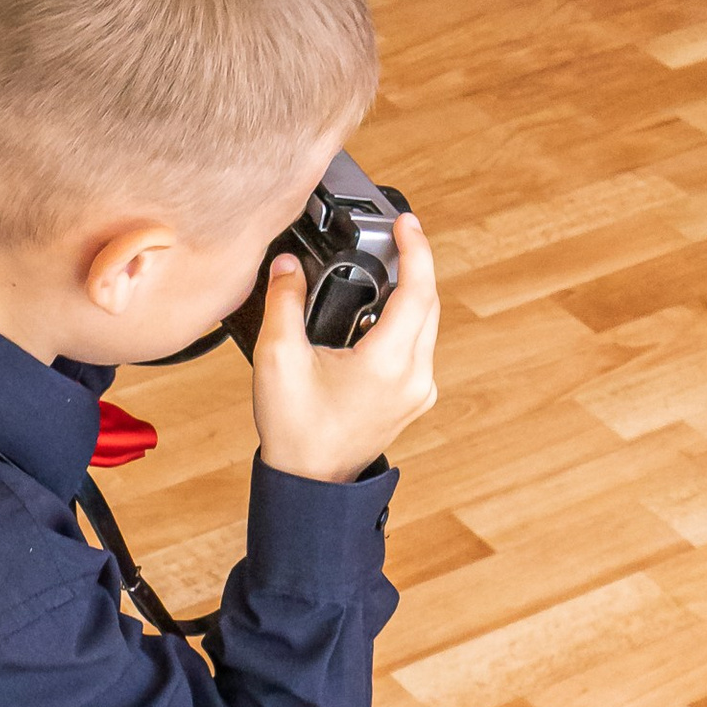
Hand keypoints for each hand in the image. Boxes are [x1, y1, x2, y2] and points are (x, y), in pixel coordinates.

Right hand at [250, 214, 439, 486]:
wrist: (310, 484)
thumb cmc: (295, 430)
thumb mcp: (279, 357)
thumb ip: (284, 301)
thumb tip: (288, 264)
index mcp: (388, 363)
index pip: (419, 290)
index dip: (416, 249)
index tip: (407, 222)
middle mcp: (415, 377)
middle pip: (428, 305)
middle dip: (414, 266)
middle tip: (394, 237)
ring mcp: (418, 392)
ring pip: (426, 327)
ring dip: (409, 295)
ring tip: (382, 271)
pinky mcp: (412, 401)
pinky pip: (418, 349)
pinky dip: (403, 323)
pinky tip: (375, 316)